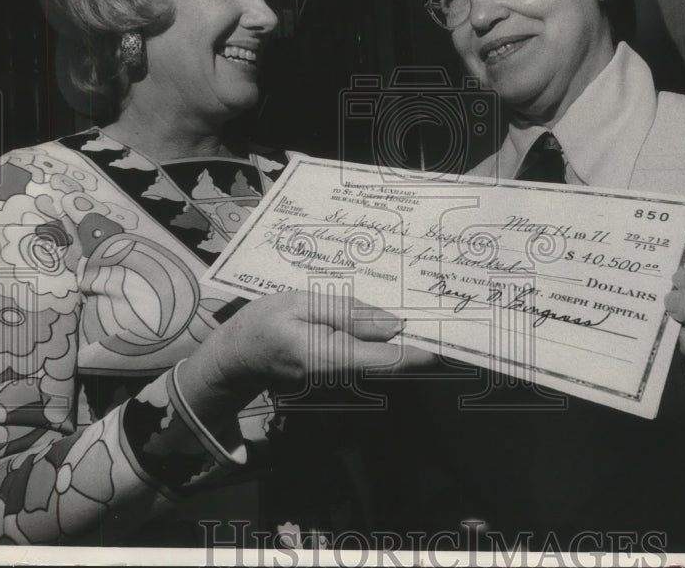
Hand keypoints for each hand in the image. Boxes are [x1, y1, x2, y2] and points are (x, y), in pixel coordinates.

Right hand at [181, 290, 434, 409]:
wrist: (237, 356)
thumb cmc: (266, 322)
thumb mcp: (303, 304)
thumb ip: (348, 314)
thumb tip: (393, 324)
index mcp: (331, 356)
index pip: (388, 360)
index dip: (421, 350)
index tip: (447, 337)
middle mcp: (340, 376)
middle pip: (389, 362)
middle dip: (414, 339)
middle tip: (441, 314)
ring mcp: (338, 381)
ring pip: (379, 360)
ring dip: (397, 339)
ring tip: (418, 311)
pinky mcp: (336, 378)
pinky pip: (365, 360)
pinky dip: (377, 343)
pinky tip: (383, 322)